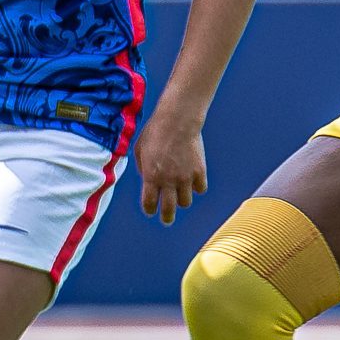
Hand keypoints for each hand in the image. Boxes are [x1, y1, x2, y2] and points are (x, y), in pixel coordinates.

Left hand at [136, 105, 207, 224]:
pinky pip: (200, 189)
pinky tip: (193, 181)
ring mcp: (185, 177)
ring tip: (180, 194)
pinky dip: (197, 187)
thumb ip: (142, 168)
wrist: (177, 121)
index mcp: (150, 176)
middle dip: (167, 217)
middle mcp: (168, 180)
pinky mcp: (199, 171)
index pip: (149, 203)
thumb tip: (148, 179)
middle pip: (168, 209)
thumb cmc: (155, 132)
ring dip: (182, 199)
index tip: (151, 210)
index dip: (150, 209)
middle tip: (167, 219)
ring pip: (186, 202)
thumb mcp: (140, 150)